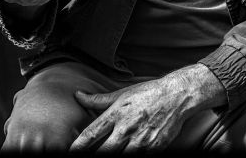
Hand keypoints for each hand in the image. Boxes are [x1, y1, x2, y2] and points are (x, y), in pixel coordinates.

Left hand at [69, 64, 226, 152]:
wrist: (176, 96)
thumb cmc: (147, 93)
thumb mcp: (121, 94)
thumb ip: (98, 100)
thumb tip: (78, 96)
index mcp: (116, 114)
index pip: (91, 134)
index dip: (78, 146)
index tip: (68, 152)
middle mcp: (126, 128)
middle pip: (103, 152)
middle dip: (93, 157)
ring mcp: (141, 141)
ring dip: (113, 157)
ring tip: (108, 154)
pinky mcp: (154, 150)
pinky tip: (127, 154)